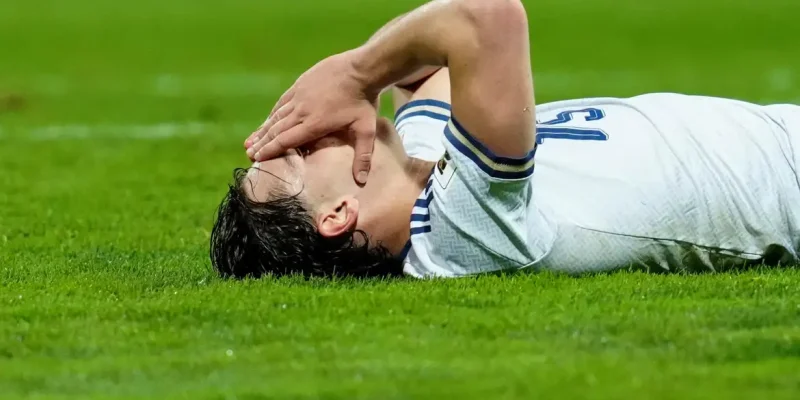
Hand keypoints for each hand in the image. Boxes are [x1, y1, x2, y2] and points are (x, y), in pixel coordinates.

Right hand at [245, 50, 378, 183]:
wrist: (361, 68)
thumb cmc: (364, 101)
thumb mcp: (367, 130)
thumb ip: (363, 156)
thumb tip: (361, 181)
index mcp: (314, 124)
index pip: (286, 140)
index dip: (270, 150)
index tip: (257, 158)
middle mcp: (302, 110)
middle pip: (276, 130)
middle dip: (261, 143)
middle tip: (249, 154)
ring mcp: (299, 95)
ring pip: (276, 116)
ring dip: (263, 129)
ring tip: (251, 140)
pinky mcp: (300, 84)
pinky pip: (282, 101)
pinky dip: (273, 113)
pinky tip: (268, 119)